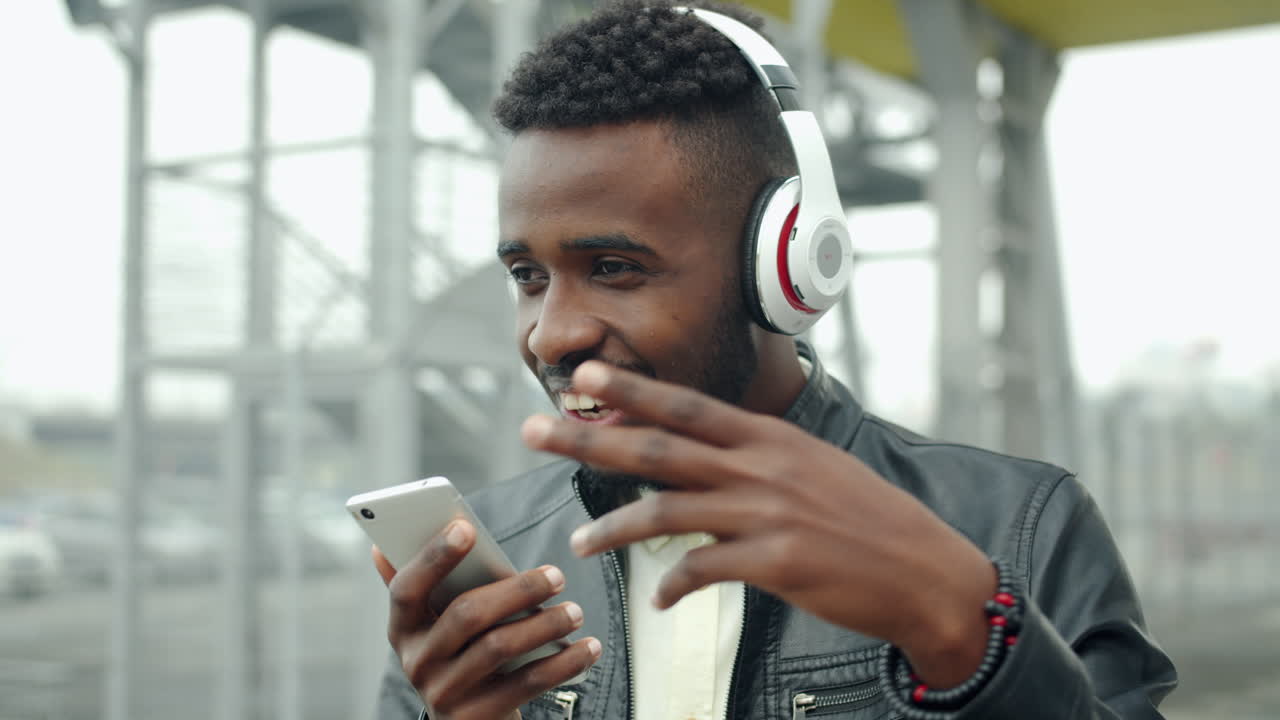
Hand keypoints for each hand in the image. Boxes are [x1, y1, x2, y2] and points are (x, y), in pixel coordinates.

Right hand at [373, 520, 601, 718]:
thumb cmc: (460, 657)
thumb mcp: (437, 626)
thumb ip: (429, 586)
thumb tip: (399, 542)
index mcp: (403, 629)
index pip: (406, 589)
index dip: (434, 557)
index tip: (467, 527)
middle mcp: (417, 662)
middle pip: (467, 614)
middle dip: (517, 590)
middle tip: (556, 576)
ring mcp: (444, 692)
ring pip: (499, 647)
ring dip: (545, 624)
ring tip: (574, 612)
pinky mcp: (476, 717)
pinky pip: (526, 683)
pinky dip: (562, 662)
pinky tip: (586, 647)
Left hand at [520, 361, 994, 685]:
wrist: (926, 572)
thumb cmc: (868, 520)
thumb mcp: (814, 468)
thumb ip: (757, 458)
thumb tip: (707, 453)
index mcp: (769, 438)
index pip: (686, 405)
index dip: (632, 389)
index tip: (585, 374)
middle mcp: (762, 466)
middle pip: (658, 446)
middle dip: (591, 438)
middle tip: (536, 431)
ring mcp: (768, 512)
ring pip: (667, 511)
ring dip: (613, 528)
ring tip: (578, 543)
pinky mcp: (776, 561)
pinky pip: (701, 570)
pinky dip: (672, 585)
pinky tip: (660, 599)